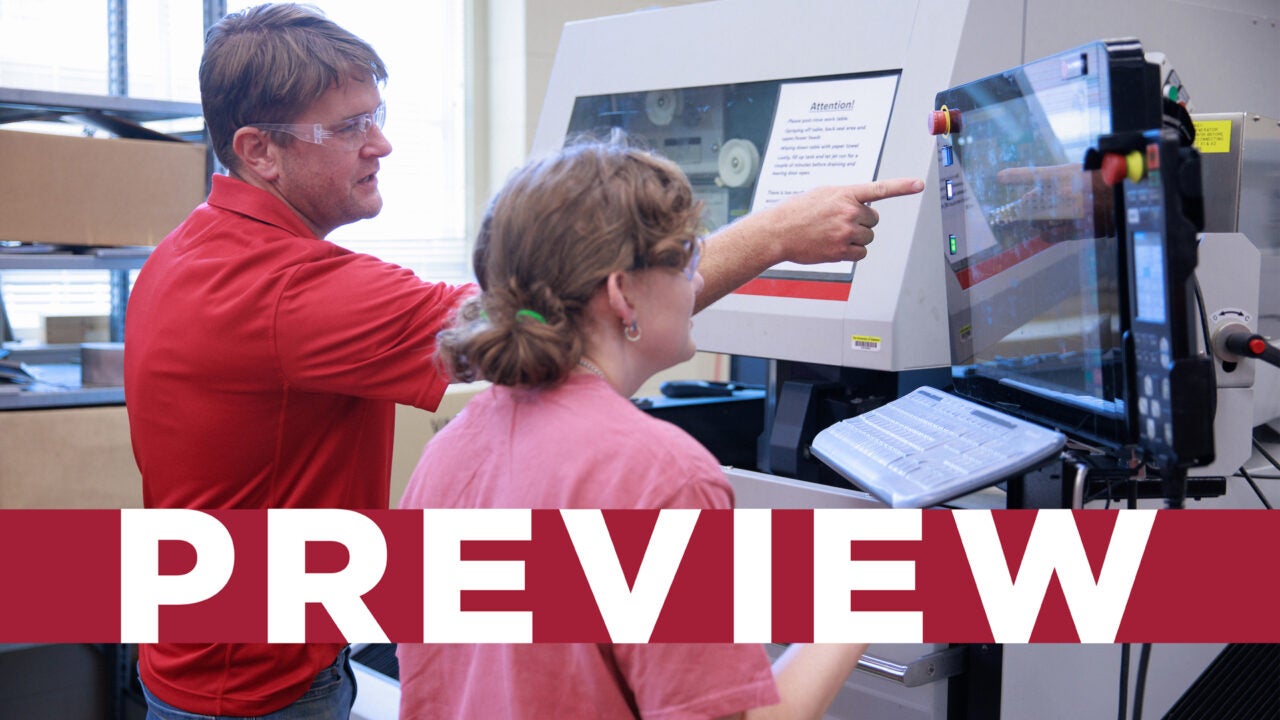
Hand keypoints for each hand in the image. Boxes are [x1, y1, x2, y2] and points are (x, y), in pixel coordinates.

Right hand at [759, 177, 924, 263]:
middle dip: (862, 223)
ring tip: (834, 235)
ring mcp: (846, 232)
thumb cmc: (798, 212)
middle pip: (874, 220)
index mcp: (845, 194)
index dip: (902, 187)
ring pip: (868, 238)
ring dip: (857, 238)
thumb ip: (846, 197)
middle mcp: (849, 212)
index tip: (919, 185)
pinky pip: (861, 253)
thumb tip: (862, 206)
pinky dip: (852, 252)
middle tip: (840, 223)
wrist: (779, 231)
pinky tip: (834, 246)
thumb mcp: (823, 194)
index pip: (879, 189)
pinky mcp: (842, 250)